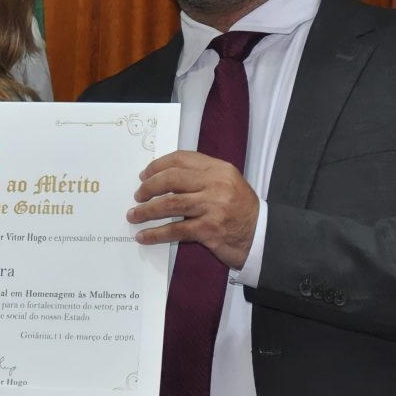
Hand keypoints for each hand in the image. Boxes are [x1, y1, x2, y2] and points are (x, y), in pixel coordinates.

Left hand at [128, 149, 258, 268]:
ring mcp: (213, 207)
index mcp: (219, 168)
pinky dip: (156, 234)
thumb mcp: (226, 183)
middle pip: (172, 179)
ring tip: (133, 215)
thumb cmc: (240, 209)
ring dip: (146, 211)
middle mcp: (216, 184)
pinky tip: (144, 236)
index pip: (181, 159)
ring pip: (170, 204)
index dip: (158, 165)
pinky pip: (176, 230)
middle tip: (137, 195)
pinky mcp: (209, 230)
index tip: (144, 175)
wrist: (261, 235)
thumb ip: (200, 177)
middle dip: (149, 187)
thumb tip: (162, 178)